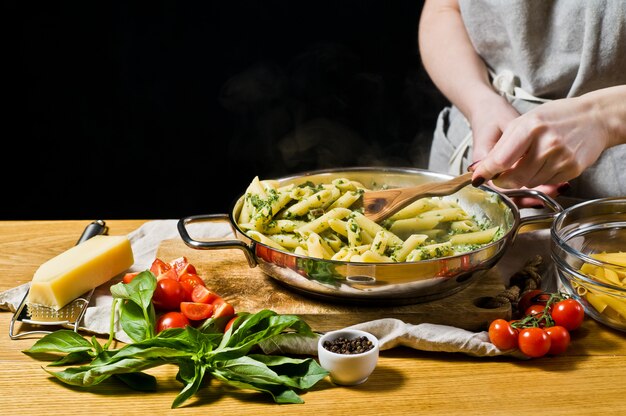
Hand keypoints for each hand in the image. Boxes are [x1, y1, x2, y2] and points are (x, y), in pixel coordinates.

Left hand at [472, 94, 613, 188]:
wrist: (595, 117)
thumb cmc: (555, 117)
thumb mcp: (524, 122)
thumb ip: (502, 146)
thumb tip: (481, 169)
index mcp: (530, 127)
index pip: (501, 160)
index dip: (487, 172)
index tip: (478, 178)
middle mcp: (546, 143)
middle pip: (514, 178)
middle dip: (504, 180)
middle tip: (502, 175)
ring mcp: (561, 158)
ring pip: (529, 183)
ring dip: (524, 178)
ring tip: (531, 161)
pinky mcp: (572, 169)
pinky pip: (546, 183)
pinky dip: (541, 178)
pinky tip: (546, 162)